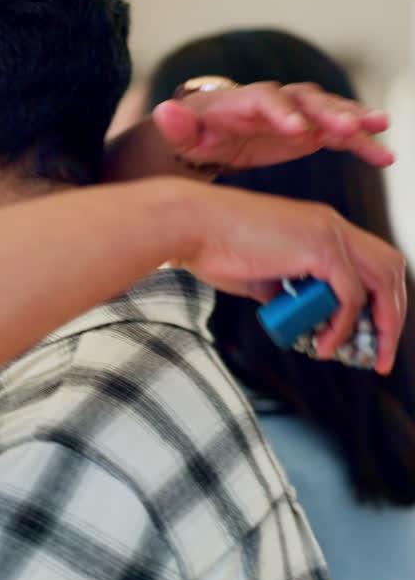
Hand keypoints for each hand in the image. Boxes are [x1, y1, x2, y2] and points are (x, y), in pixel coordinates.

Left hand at [154, 82, 394, 169]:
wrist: (207, 138)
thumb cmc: (193, 136)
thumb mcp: (181, 135)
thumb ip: (176, 126)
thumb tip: (164, 112)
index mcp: (244, 102)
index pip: (266, 100)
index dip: (283, 113)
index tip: (298, 130)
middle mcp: (277, 102)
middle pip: (306, 100)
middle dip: (328, 112)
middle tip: (350, 126)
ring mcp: (298, 114)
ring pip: (330, 112)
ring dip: (354, 119)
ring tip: (378, 128)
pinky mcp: (312, 131)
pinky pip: (341, 135)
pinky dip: (361, 144)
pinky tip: (383, 156)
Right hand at [170, 180, 406, 372]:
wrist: (188, 226)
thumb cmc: (209, 247)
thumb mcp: (257, 276)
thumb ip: (283, 292)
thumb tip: (293, 315)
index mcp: (318, 227)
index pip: (367, 264)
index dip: (375, 300)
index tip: (368, 333)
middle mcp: (331, 225)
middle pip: (389, 269)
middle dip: (391, 313)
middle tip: (381, 350)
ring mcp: (329, 233)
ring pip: (382, 280)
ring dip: (382, 322)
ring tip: (367, 354)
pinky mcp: (319, 248)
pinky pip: (350, 295)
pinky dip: (343, 324)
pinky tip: (325, 343)